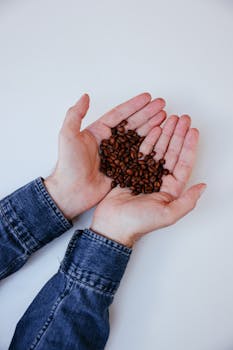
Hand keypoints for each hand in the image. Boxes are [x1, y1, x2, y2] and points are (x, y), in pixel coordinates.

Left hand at [45, 93, 165, 219]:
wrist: (71, 192)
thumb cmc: (68, 165)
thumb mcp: (67, 136)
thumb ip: (75, 115)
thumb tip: (85, 96)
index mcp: (98, 132)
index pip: (119, 114)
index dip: (134, 105)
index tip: (148, 97)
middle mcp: (110, 141)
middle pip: (132, 124)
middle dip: (148, 114)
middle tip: (162, 105)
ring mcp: (118, 155)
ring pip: (138, 138)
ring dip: (152, 127)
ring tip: (165, 118)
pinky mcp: (123, 168)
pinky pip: (139, 155)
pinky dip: (150, 146)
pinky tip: (160, 139)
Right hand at [91, 115, 205, 246]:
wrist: (113, 224)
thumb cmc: (139, 222)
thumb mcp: (168, 214)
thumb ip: (187, 201)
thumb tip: (203, 187)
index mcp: (171, 189)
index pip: (183, 163)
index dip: (189, 146)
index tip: (193, 130)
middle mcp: (160, 180)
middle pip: (172, 152)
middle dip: (178, 134)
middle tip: (182, 119)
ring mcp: (146, 174)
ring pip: (158, 149)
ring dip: (165, 134)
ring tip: (169, 119)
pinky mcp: (132, 170)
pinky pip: (143, 152)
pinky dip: (148, 140)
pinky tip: (153, 129)